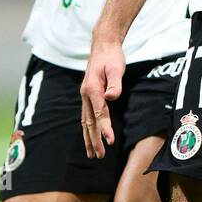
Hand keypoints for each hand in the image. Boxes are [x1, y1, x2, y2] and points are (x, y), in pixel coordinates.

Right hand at [80, 40, 125, 158]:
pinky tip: (90, 136)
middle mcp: (86, 94)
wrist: (103, 45)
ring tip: (91, 153)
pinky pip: (86, 115)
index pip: (99, 113)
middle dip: (94, 140)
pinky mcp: (88, 95)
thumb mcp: (116, 67)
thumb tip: (111, 97)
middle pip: (89, 122)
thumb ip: (115, 83)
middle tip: (99, 156)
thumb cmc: (111, 56)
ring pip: (85, 121)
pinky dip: (87, 128)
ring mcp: (85, 95)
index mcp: (92, 89)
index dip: (105, 128)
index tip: (110, 141)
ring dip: (88, 138)